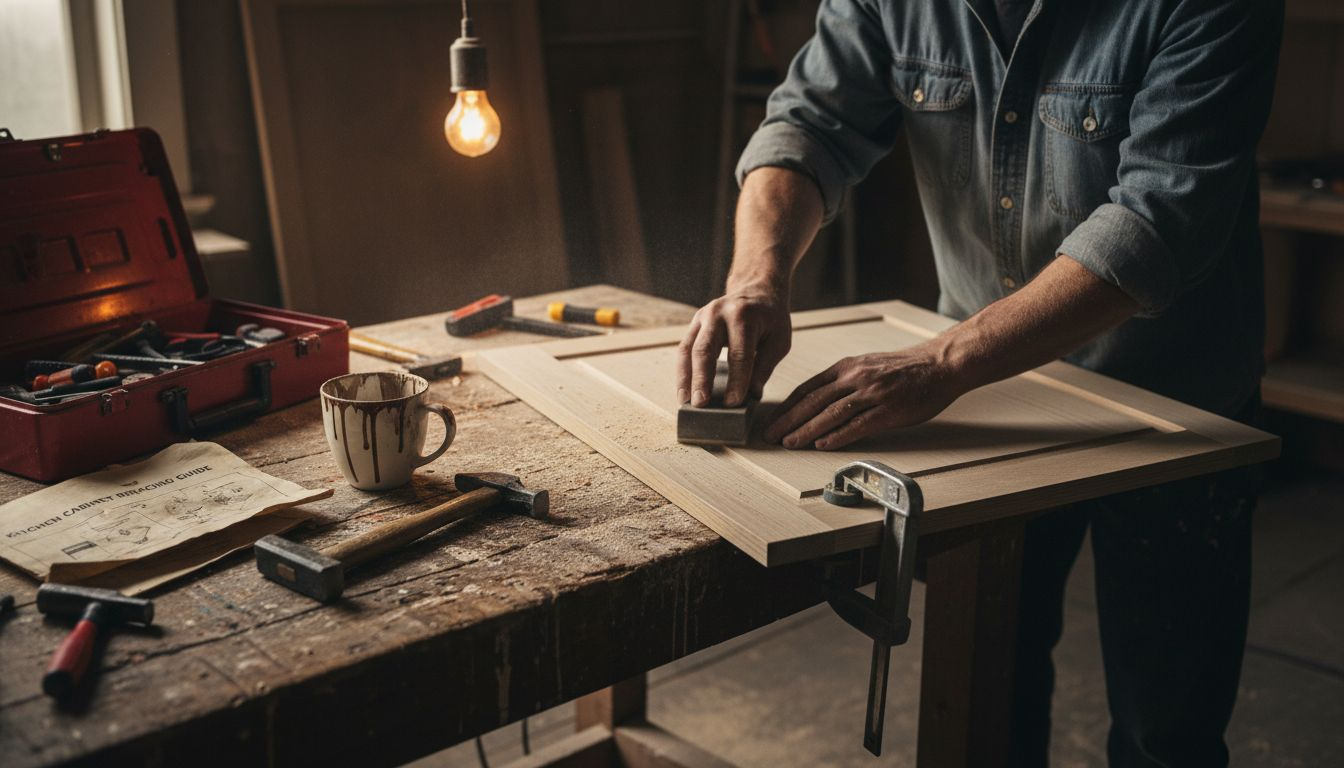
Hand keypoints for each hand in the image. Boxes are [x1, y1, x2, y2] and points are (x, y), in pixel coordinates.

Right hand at [676, 282, 790, 406]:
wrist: (757, 290)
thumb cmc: (770, 319)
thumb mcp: (779, 340)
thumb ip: (764, 366)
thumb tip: (752, 394)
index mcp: (744, 316)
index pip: (739, 354)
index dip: (736, 380)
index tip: (733, 403)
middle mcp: (719, 313)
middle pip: (705, 349)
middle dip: (702, 379)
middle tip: (701, 404)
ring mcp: (703, 317)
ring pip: (688, 350)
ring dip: (685, 378)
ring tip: (686, 402)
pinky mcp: (694, 324)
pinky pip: (684, 349)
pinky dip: (682, 371)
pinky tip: (684, 390)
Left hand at [764, 345, 965, 450]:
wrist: (941, 364)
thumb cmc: (906, 368)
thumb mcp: (868, 366)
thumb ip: (844, 382)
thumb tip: (819, 403)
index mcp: (847, 367)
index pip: (808, 388)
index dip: (788, 407)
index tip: (773, 421)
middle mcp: (855, 378)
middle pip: (813, 402)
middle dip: (788, 421)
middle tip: (770, 436)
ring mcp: (872, 394)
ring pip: (831, 414)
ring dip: (806, 430)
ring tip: (789, 443)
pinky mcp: (889, 410)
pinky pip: (858, 425)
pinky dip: (838, 436)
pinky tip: (822, 445)